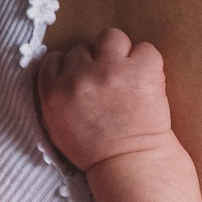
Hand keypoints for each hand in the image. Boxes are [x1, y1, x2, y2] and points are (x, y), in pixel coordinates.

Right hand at [35, 26, 175, 172]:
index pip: (54, 59)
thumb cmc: (95, 152)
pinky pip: (144, 48)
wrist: (130, 164)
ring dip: (119, 52)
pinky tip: (147, 80)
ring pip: (111, 37)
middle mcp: (78, 77)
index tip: (83, 78)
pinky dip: (148, 62)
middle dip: (95, 62)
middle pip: (82, 48)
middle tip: (109, 83)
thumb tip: (64, 71)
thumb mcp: (57, 127)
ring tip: (128, 74)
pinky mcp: (141, 69)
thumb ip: (55, 97)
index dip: (70, 67)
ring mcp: (110, 70)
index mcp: (54, 93)